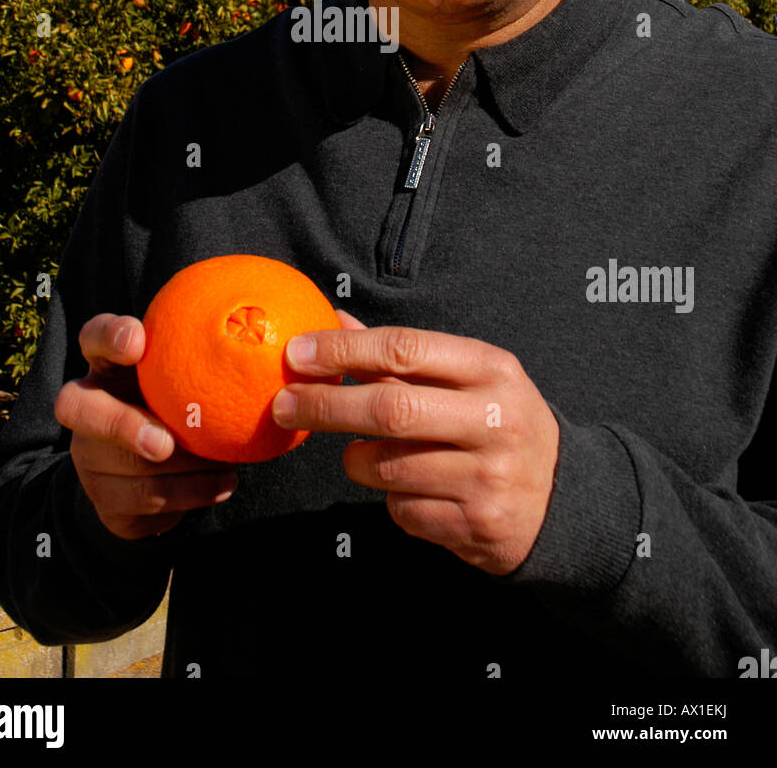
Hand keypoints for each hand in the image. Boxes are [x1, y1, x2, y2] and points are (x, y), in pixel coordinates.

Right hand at [53, 313, 238, 540]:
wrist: (159, 478)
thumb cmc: (184, 409)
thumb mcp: (191, 381)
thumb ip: (211, 361)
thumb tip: (273, 343)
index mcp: (110, 367)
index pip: (94, 338)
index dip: (108, 336)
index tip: (138, 342)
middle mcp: (88, 407)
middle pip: (75, 407)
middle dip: (122, 425)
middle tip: (165, 443)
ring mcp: (90, 456)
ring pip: (123, 465)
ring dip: (180, 470)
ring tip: (224, 467)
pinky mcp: (103, 500)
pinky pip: (143, 501)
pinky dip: (190, 494)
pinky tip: (223, 485)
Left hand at [272, 314, 559, 575]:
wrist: (566, 500)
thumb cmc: (498, 422)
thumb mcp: (469, 377)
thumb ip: (403, 356)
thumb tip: (335, 322)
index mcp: (492, 369)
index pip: (405, 349)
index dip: (343, 350)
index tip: (298, 353)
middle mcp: (493, 419)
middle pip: (388, 409)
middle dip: (324, 405)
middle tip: (281, 404)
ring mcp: (487, 477)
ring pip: (385, 467)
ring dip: (356, 459)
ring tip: (362, 453)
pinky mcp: (475, 526)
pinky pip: (402, 511)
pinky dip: (390, 499)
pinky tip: (411, 489)